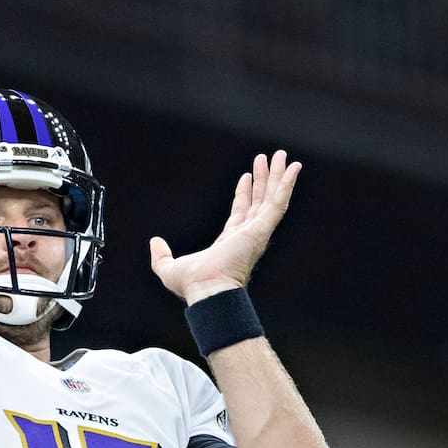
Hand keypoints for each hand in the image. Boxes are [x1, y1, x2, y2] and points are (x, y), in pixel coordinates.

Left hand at [149, 150, 300, 303]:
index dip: (244, 194)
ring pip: (272, 198)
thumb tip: (155, 241)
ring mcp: (257, 232)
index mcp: (230, 242)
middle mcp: (247, 236)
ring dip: (279, 177)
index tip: (246, 176)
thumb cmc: (193, 285)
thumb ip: (161, 255)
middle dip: (265, 180)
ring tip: (283, 157)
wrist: (207, 290)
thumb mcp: (169, 268)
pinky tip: (293, 169)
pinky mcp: (261, 229)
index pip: (241, 213)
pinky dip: (287, 185)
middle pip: (260, 202)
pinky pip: (278, 203)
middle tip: (270, 160)